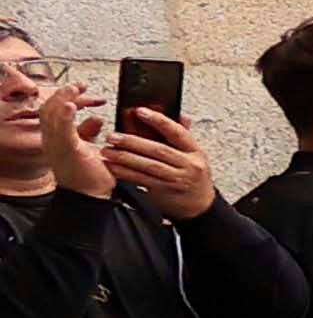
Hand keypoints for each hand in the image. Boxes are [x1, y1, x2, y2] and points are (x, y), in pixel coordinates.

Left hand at [105, 103, 221, 219]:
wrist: (199, 207)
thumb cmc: (194, 177)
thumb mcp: (195, 156)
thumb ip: (184, 137)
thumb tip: (180, 115)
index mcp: (196, 152)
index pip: (177, 132)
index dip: (158, 120)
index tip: (139, 111)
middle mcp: (188, 165)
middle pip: (158, 150)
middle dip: (132, 142)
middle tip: (112, 136)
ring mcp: (177, 179)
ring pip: (148, 166)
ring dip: (125, 158)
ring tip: (107, 151)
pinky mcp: (164, 191)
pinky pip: (142, 180)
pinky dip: (125, 173)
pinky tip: (113, 167)